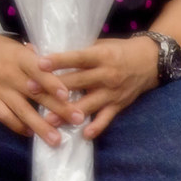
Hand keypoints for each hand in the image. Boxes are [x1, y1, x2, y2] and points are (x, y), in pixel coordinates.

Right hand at [0, 32, 80, 145]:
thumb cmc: (2, 49)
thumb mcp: (19, 48)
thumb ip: (39, 61)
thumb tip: (63, 70)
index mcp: (19, 57)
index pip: (38, 71)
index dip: (52, 83)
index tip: (67, 95)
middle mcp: (8, 73)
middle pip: (35, 94)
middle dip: (58, 108)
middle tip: (78, 120)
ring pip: (22, 110)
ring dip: (40, 126)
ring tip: (56, 140)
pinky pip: (5, 117)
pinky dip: (18, 126)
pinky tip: (32, 133)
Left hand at [38, 36, 160, 139]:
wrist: (150, 62)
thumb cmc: (119, 51)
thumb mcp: (99, 45)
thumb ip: (75, 51)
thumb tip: (41, 51)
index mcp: (101, 56)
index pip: (77, 58)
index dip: (58, 60)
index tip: (39, 63)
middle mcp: (107, 75)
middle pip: (77, 82)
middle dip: (53, 87)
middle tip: (30, 90)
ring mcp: (113, 92)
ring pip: (88, 104)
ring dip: (68, 112)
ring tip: (49, 119)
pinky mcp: (119, 105)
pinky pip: (105, 118)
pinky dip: (96, 127)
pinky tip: (84, 135)